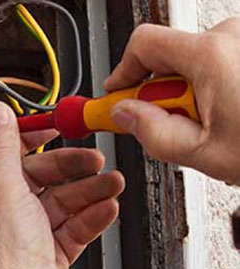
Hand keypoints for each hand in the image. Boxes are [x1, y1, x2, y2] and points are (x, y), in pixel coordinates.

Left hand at [0, 103, 124, 268]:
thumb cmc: (3, 257)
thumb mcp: (1, 184)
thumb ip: (3, 145)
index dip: (23, 138)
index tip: (49, 127)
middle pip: (33, 176)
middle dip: (66, 166)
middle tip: (92, 157)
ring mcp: (22, 235)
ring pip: (58, 201)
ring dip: (87, 189)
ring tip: (111, 181)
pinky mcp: (47, 254)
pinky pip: (72, 226)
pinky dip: (90, 215)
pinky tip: (106, 206)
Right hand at [105, 18, 239, 182]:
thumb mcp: (202, 153)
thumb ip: (151, 131)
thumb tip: (125, 115)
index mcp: (210, 56)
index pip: (144, 44)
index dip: (122, 71)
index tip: (116, 95)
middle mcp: (232, 38)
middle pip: (171, 55)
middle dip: (164, 90)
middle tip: (173, 123)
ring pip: (201, 60)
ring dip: (196, 89)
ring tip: (216, 124)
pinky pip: (226, 60)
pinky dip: (221, 85)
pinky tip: (235, 114)